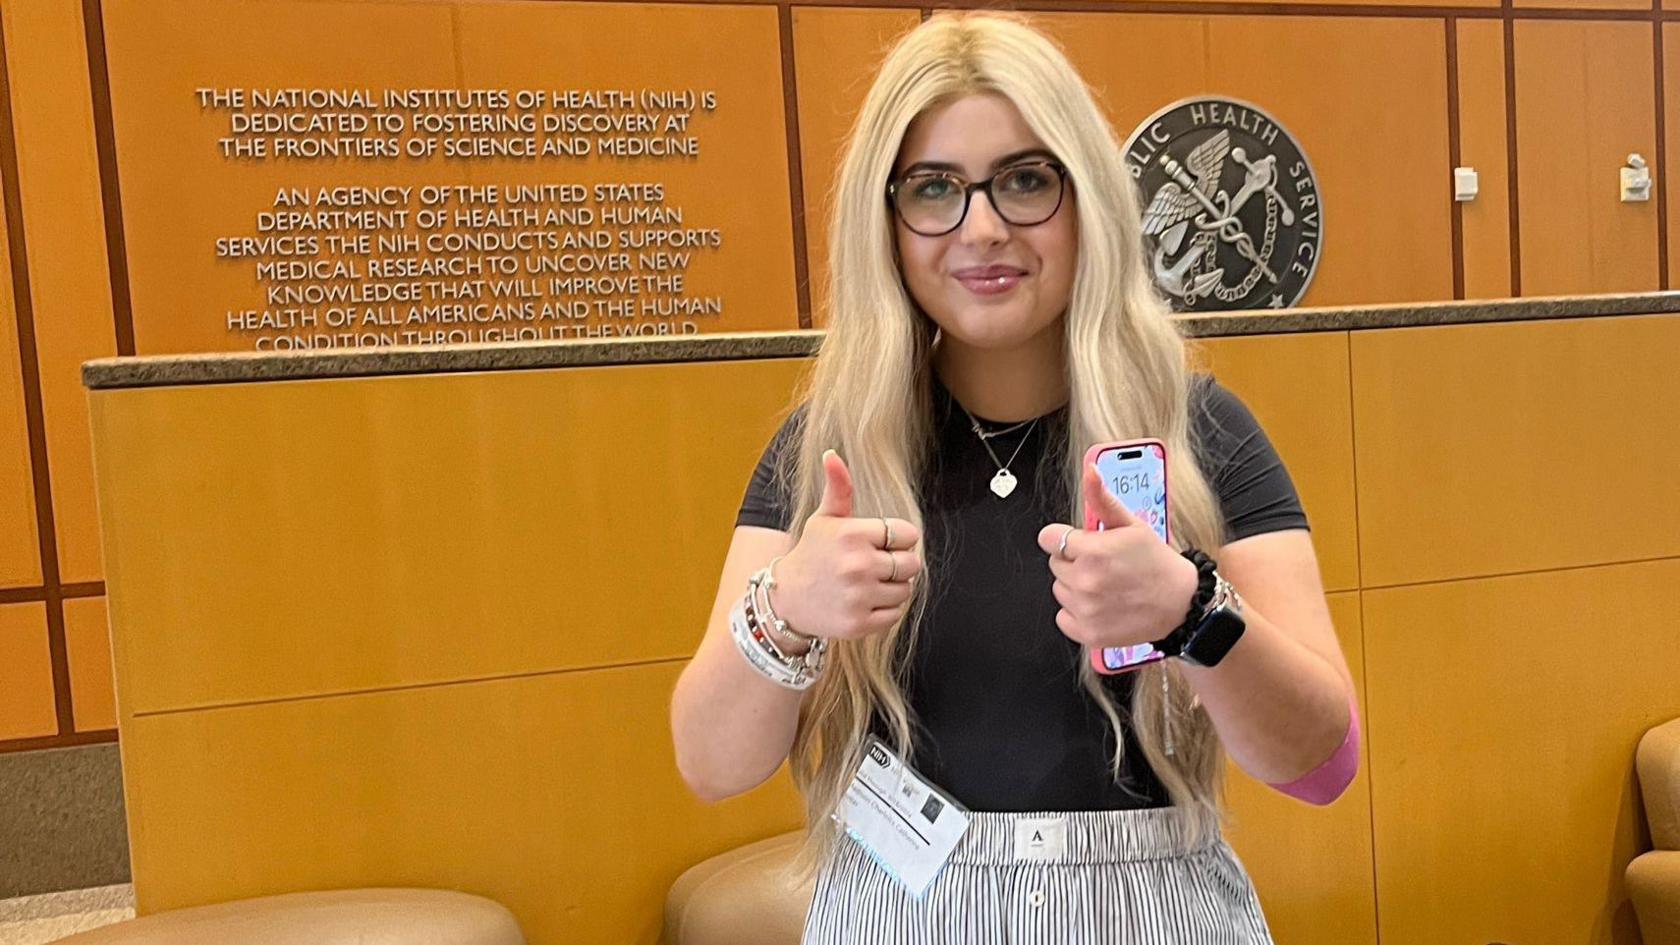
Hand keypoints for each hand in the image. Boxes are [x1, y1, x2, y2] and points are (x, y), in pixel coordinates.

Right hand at [773, 450, 922, 640]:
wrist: (785, 600)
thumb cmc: (812, 554)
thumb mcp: (824, 519)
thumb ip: (839, 488)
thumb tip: (832, 454)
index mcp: (853, 534)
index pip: (908, 535)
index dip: (897, 539)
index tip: (878, 543)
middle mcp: (857, 565)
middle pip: (912, 564)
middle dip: (898, 564)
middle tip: (874, 566)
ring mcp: (858, 597)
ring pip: (906, 590)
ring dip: (892, 588)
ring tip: (866, 584)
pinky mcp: (859, 624)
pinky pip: (895, 614)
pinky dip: (884, 610)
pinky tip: (863, 602)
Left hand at [1036, 463, 1198, 649]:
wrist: (1181, 603)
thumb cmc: (1157, 563)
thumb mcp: (1132, 525)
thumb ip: (1103, 500)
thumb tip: (1090, 473)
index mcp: (1093, 551)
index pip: (1049, 538)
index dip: (1065, 538)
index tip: (1081, 543)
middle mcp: (1085, 581)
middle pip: (1055, 563)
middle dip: (1074, 560)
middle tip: (1104, 565)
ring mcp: (1085, 609)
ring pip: (1059, 590)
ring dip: (1076, 587)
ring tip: (1106, 585)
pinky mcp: (1087, 633)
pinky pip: (1063, 617)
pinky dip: (1077, 613)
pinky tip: (1101, 605)